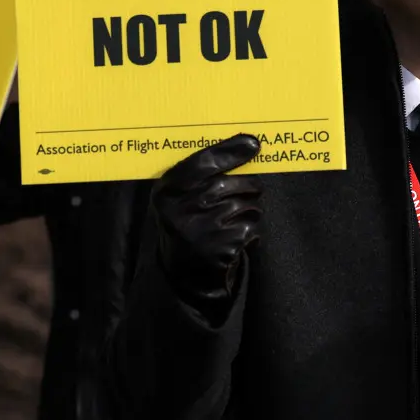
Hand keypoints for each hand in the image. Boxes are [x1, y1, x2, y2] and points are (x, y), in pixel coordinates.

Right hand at [152, 134, 262, 310]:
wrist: (185, 275)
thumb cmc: (189, 223)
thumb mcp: (180, 198)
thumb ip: (201, 174)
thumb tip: (247, 144)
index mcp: (166, 191)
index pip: (201, 163)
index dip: (229, 151)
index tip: (253, 144)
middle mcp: (179, 210)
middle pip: (228, 184)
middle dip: (249, 184)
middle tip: (253, 188)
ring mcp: (200, 231)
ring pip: (245, 205)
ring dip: (252, 209)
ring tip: (238, 217)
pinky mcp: (221, 249)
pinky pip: (251, 228)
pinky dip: (252, 231)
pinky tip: (237, 238)